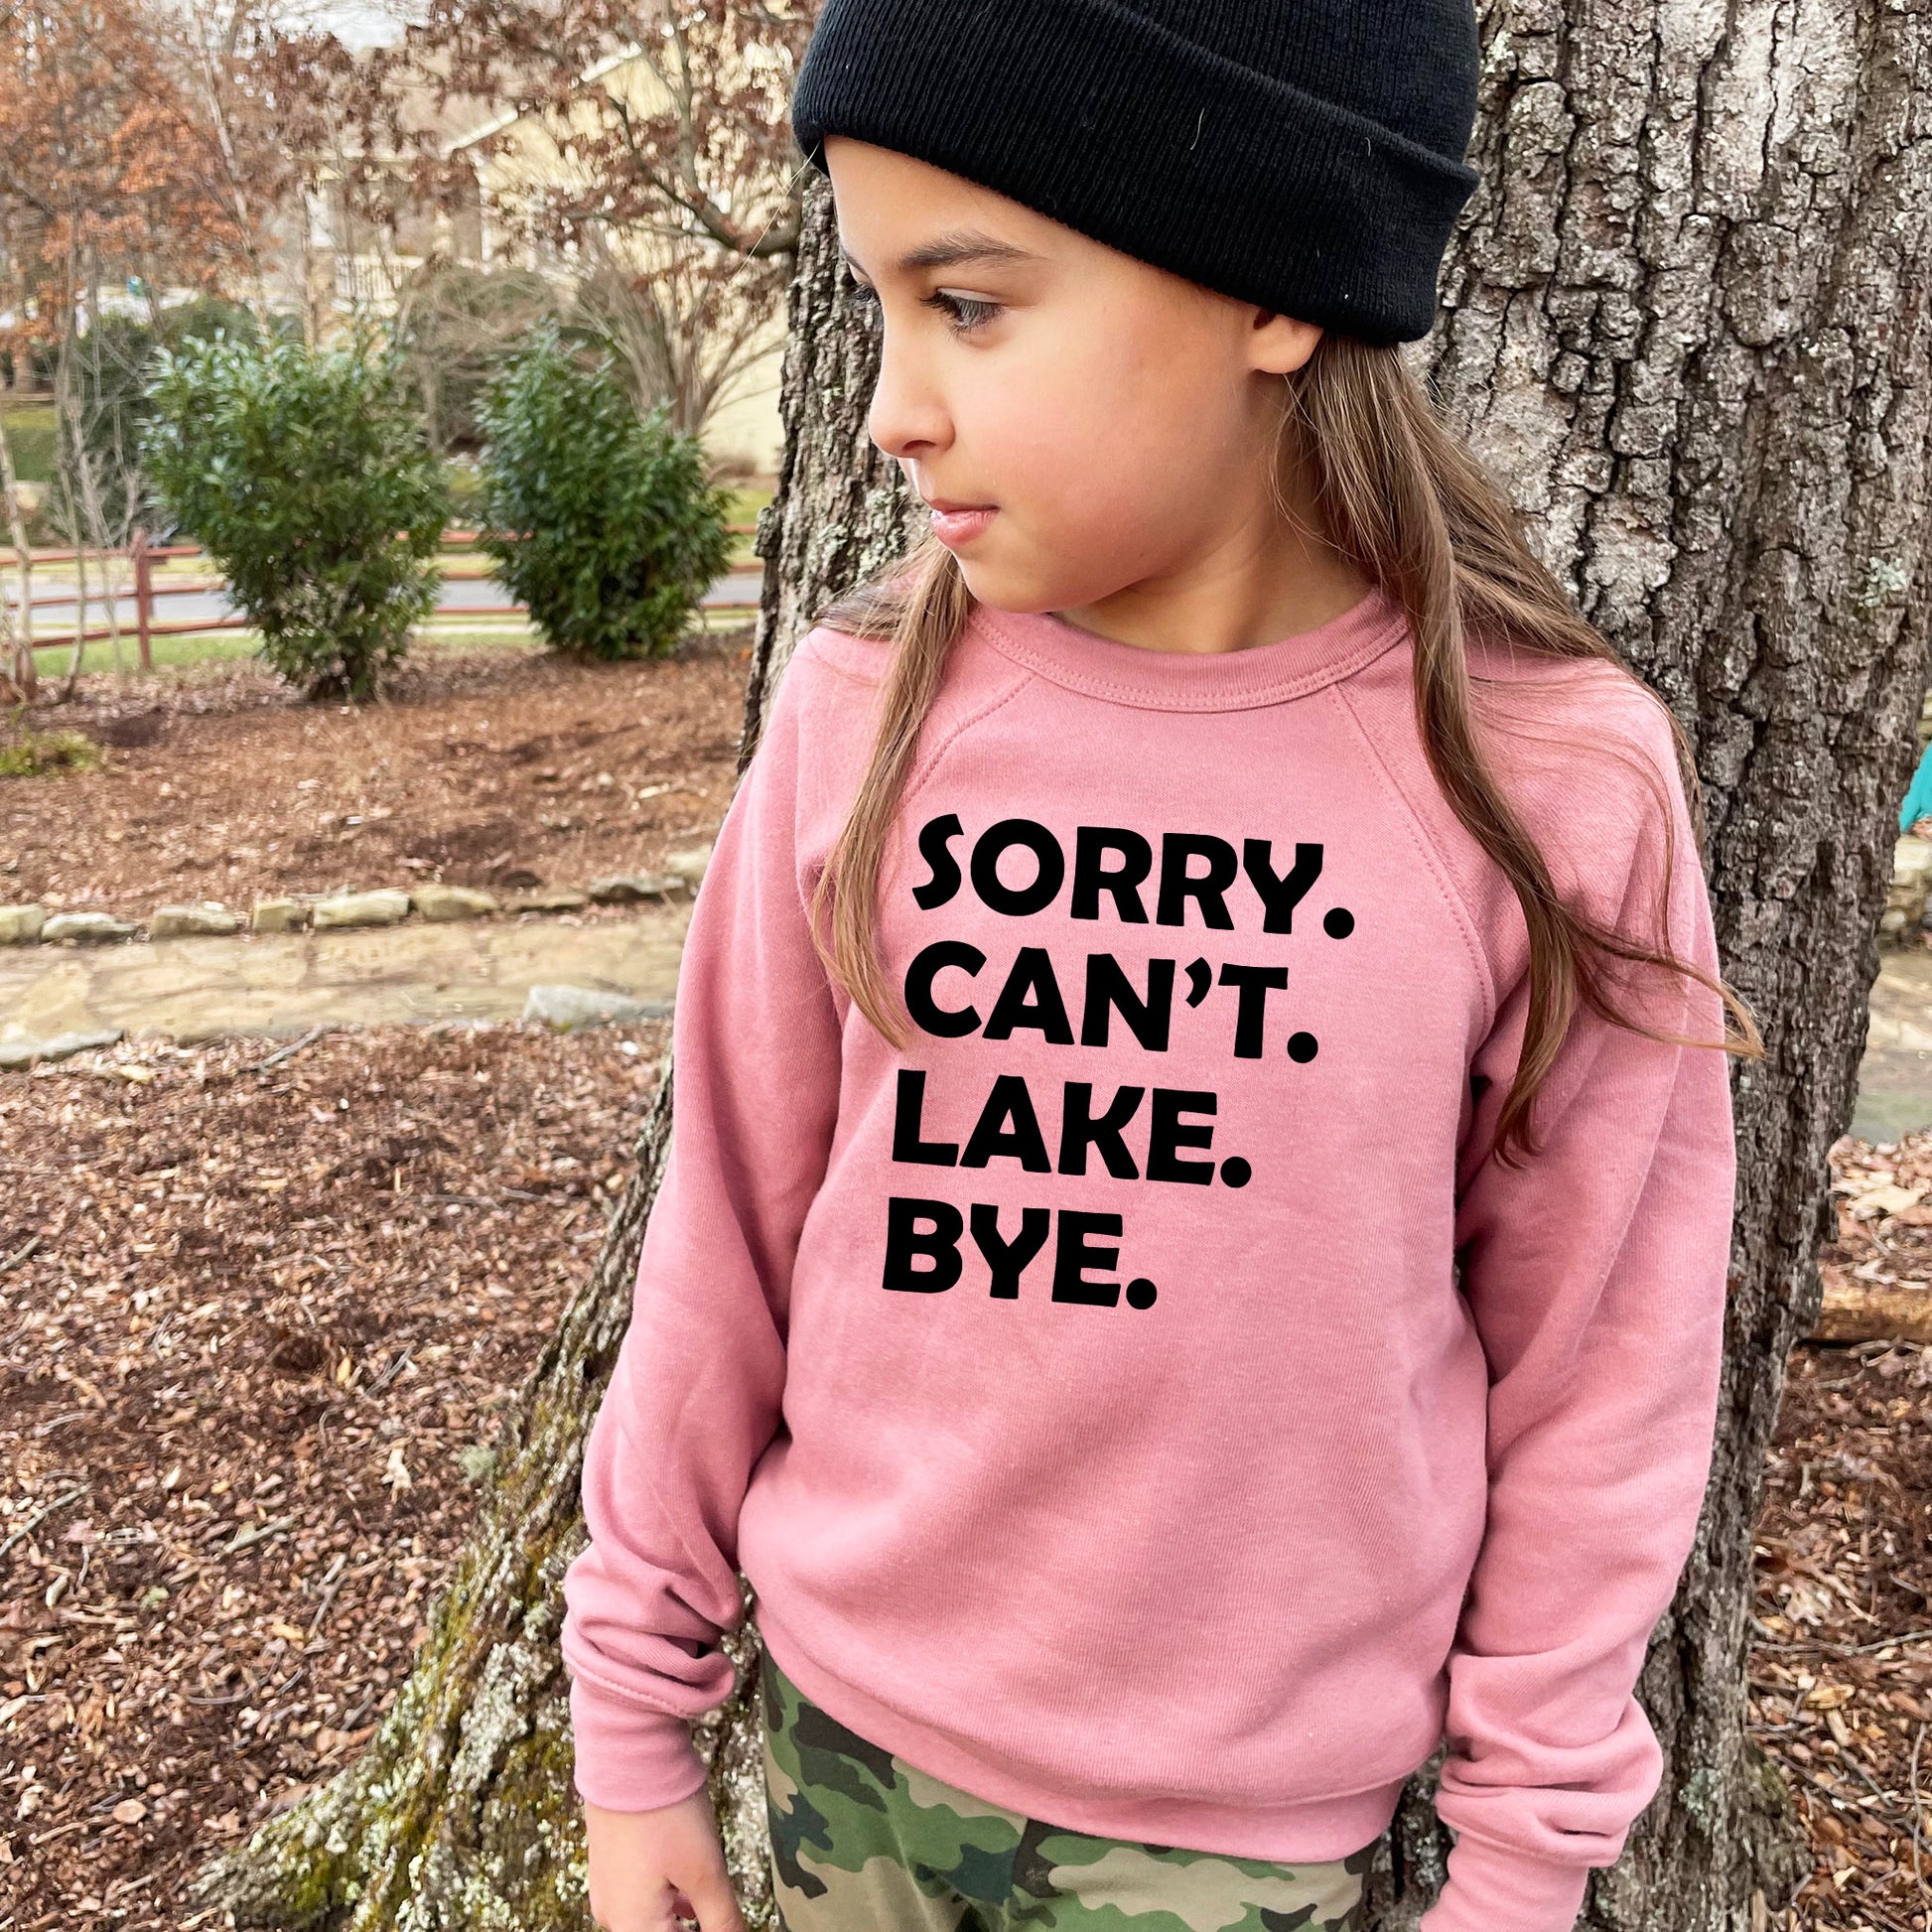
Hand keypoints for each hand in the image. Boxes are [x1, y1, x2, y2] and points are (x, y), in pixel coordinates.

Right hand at [585, 1792, 747, 1931]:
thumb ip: (723, 1921)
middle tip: (722, 1913)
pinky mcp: (609, 1864)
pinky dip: (669, 1899)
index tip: (726, 1921)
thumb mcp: (705, 1871)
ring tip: (709, 1901)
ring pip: (651, 1919)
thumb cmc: (666, 1812)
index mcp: (633, 1926)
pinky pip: (641, 1897)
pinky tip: (691, 1890)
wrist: (627, 1750)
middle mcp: (612, 1915)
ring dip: (682, 1917)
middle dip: (691, 1926)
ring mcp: (607, 1888)